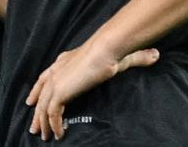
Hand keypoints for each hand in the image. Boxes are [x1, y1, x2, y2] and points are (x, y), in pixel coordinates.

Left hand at [26, 40, 158, 139]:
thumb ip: (136, 58)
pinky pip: (52, 114)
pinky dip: (54, 125)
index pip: (44, 78)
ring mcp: (55, 81)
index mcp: (63, 62)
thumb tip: (156, 55)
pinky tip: (59, 134)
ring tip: (45, 136)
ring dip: (43, 123)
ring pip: (43, 107)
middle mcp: (56, 71)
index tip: (31, 102)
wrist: (105, 51)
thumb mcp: (121, 57)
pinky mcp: (58, 91)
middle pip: (39, 95)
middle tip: (35, 128)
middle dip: (36, 113)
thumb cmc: (112, 52)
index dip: (37, 91)